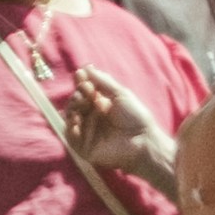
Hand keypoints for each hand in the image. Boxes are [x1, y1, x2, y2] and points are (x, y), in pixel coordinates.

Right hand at [57, 72, 179, 200]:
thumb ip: (103, 81)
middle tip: (86, 90)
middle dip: (77, 94)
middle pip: (75, 102)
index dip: (80, 82)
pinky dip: (70, 127)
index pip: (83, 91)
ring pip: (70, 116)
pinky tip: (76, 119)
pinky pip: (71, 136)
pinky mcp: (84, 147)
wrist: (144, 140)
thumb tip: (86, 67)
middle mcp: (91, 117)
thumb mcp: (121, 94)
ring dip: (72, 107)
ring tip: (81, 102)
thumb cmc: (136, 117)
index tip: (81, 74)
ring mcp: (87, 132)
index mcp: (99, 104)